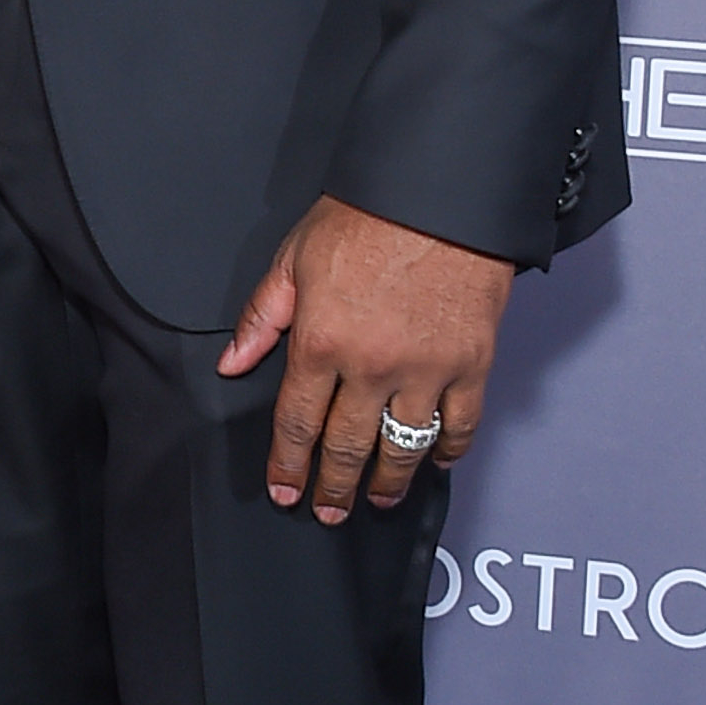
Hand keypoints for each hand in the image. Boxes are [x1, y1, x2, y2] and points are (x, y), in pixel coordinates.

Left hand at [219, 197, 513, 522]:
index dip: (288, 465)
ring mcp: (426, 370)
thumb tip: (233, 363)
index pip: (297, 423)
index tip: (285, 491)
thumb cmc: (368, 216)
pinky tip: (436, 461)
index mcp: (321, 342)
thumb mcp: (294, 257)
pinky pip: (460, 425)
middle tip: (328, 512)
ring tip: (378, 500)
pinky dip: (448, 450)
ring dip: (388, 482)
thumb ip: (263, 317)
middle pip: (346, 447)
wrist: (442, 192)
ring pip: (403, 447)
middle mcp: (372, 367)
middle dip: (332, 487)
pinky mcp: (472, 364)